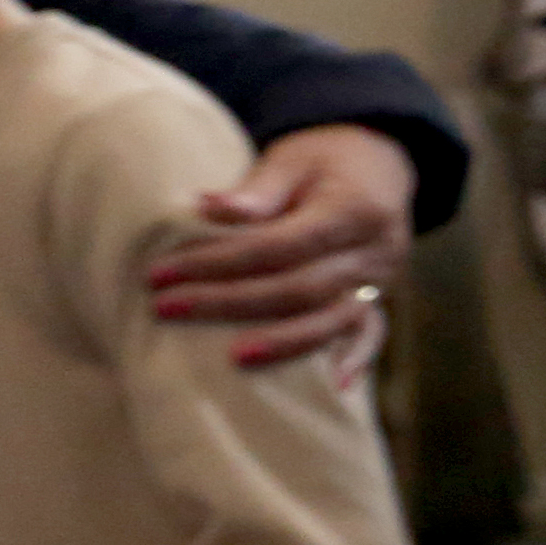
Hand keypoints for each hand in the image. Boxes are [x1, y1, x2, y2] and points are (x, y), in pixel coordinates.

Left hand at [151, 124, 414, 367]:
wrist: (380, 164)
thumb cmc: (324, 160)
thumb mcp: (292, 158)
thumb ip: (257, 188)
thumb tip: (206, 206)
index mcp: (354, 208)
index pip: (280, 244)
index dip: (220, 262)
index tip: (163, 272)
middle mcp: (375, 249)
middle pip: (300, 287)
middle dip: (231, 302)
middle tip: (167, 308)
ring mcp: (381, 278)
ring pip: (331, 318)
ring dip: (282, 341)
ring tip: (232, 358)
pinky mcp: (380, 296)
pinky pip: (371, 333)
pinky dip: (356, 358)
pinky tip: (335, 386)